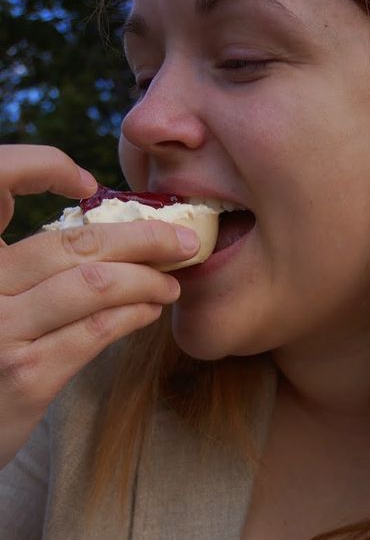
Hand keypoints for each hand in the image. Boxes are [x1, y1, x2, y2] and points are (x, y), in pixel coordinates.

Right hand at [0, 145, 198, 468]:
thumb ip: (19, 268)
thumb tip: (97, 236)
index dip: (40, 165)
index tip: (85, 182)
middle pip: (71, 242)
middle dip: (139, 237)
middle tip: (179, 241)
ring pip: (93, 284)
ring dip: (146, 280)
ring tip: (171, 284)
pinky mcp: (26, 374)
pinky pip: (95, 331)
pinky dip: (133, 315)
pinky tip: (150, 311)